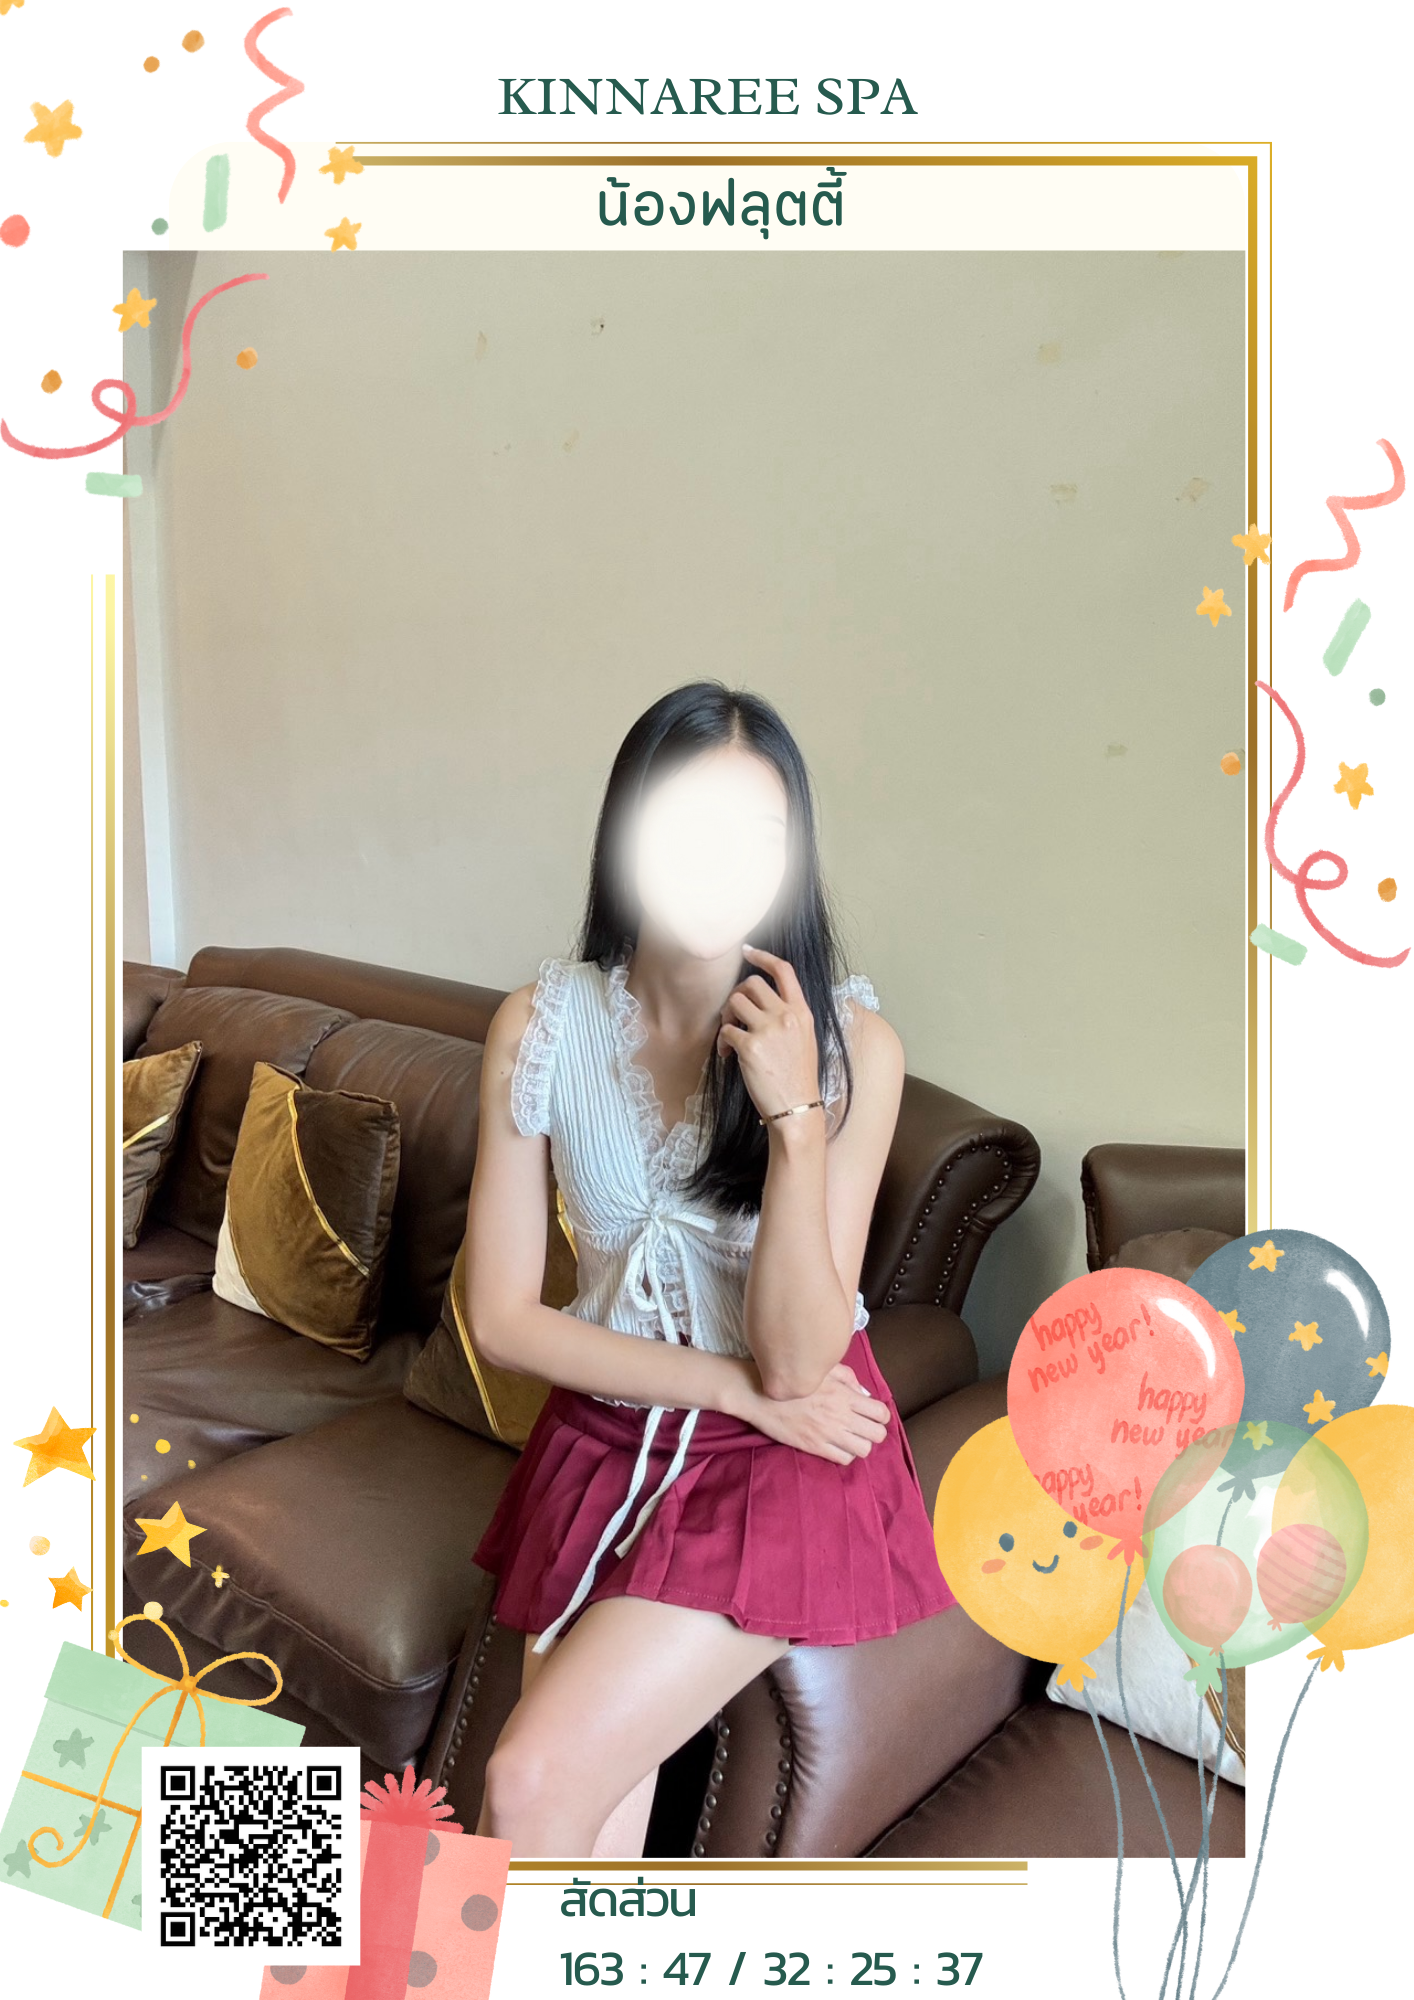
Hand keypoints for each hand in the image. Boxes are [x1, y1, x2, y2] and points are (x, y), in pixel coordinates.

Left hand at [717, 945, 820, 1121]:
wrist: (797, 1109)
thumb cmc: (798, 1076)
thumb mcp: (805, 1038)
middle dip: (738, 996)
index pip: (784, 970)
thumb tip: (765, 1000)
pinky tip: (728, 1055)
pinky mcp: (750, 1047)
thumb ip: (789, 1015)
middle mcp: (786, 1016)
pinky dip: (723, 1041)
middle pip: (752, 983)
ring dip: (727, 1016)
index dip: (763, 956)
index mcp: (802, 1012)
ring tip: (731, 1037)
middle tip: (735, 1016)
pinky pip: (726, 1030)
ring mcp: (768, 1030)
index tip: (748, 952)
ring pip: (735, 1002)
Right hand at [745, 1361, 891, 1465]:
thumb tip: (864, 1394)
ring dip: (861, 1444)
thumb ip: (848, 1379)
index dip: (880, 1415)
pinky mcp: (814, 1447)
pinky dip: (846, 1454)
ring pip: (864, 1450)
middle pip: (877, 1434)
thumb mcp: (822, 1369)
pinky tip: (837, 1446)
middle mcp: (840, 1415)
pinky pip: (843, 1459)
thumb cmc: (789, 1377)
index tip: (871, 1414)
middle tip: (863, 1427)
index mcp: (844, 1394)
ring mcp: (828, 1433)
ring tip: (851, 1438)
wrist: (758, 1394)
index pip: (881, 1412)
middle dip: (874, 1431)